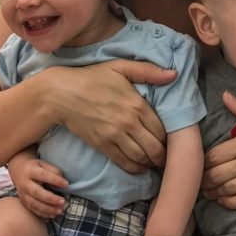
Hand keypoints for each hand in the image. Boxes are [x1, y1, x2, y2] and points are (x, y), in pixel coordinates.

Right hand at [7, 156, 67, 217]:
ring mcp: (22, 193)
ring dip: (48, 209)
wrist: (18, 170)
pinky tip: (53, 215)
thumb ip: (53, 171)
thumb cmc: (35, 167)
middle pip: (37, 192)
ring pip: (34, 203)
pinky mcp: (23, 201)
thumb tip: (63, 182)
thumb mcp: (43, 164)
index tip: (66, 184)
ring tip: (60, 210)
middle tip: (63, 202)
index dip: (55, 180)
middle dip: (51, 198)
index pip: (43, 175)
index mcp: (31, 170)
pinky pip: (32, 209)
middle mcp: (25, 183)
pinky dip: (43, 213)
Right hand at [51, 60, 174, 172]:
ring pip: (141, 157)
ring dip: (151, 163)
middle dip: (163, 155)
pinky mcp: (102, 144)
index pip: (161, 128)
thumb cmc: (92, 77)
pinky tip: (140, 167)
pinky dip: (135, 168)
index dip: (169, 138)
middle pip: (154, 146)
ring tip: (155, 163)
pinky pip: (124, 162)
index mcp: (136, 103)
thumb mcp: (120, 67)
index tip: (171, 141)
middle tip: (167, 157)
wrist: (62, 94)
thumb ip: (148, 71)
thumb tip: (174, 74)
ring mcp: (115, 135)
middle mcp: (128, 122)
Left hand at [202, 91, 235, 208]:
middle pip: (215, 174)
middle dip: (204, 179)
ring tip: (208, 192)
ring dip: (213, 192)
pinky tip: (224, 200)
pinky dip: (228, 202)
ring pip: (225, 189)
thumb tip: (225, 97)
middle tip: (200, 181)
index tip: (200, 164)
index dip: (203, 161)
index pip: (214, 155)